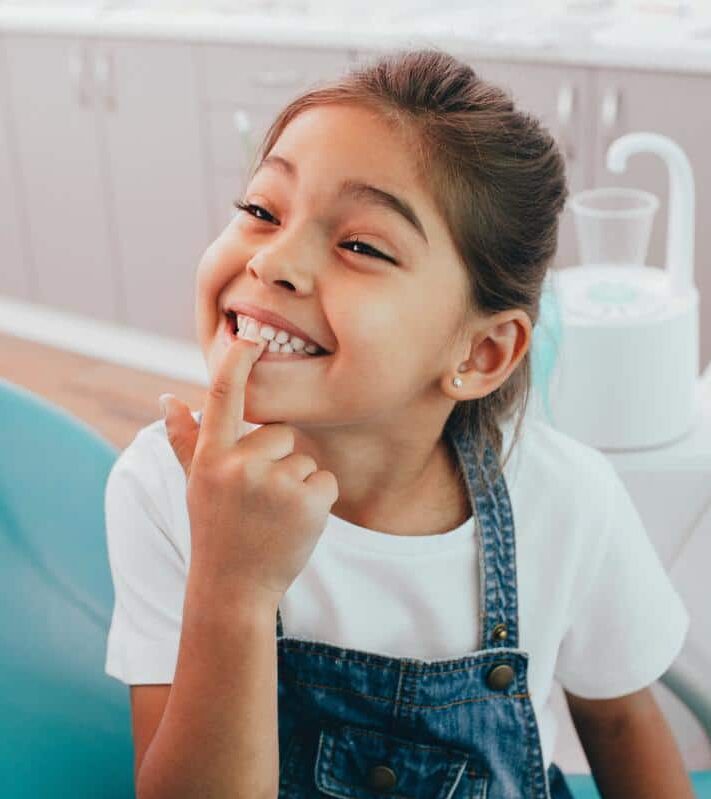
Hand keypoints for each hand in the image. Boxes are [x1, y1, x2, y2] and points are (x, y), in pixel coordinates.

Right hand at [161, 336, 338, 605]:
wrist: (233, 589)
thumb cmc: (215, 530)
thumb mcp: (195, 484)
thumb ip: (184, 440)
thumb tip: (167, 398)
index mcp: (211, 457)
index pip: (222, 396)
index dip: (237, 362)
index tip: (250, 336)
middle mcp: (239, 465)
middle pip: (281, 432)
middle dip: (278, 459)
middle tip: (259, 499)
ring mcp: (274, 483)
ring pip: (305, 459)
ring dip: (297, 484)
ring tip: (273, 516)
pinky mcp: (307, 501)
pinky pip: (326, 480)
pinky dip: (318, 500)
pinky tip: (295, 524)